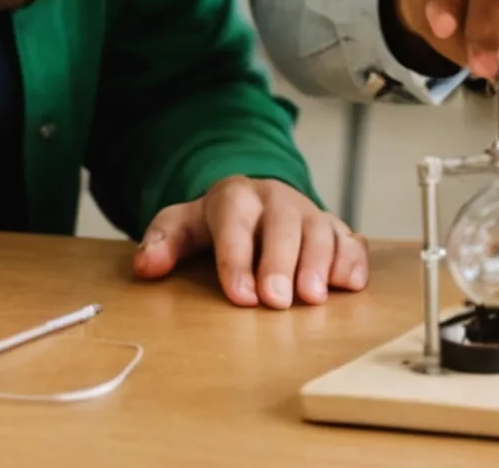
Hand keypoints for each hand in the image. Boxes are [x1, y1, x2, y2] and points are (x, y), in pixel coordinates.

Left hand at [134, 175, 368, 307]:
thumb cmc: (218, 223)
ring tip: (312, 298)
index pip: (235, 222)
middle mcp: (277, 200)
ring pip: (320, 230)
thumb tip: (146, 266)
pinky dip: (352, 260)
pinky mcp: (335, 228)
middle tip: (277, 301)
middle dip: (281, 263)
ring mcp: (309, 213)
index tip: (240, 296)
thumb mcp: (183, 225)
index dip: (238, 259)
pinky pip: (351, 240)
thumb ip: (163, 242)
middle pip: (284, 224)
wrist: (255, 201)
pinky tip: (349, 284)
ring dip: (319, 264)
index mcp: (235, 197)